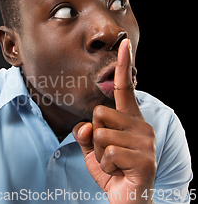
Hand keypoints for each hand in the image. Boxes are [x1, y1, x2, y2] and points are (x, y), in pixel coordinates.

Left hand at [73, 39, 155, 203]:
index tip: (124, 44)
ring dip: (98, 154)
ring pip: (100, 134)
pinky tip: (117, 173)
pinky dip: (104, 167)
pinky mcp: (144, 160)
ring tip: (113, 164)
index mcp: (130, 120)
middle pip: (99, 113)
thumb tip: (87, 125)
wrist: (127, 200)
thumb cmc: (112, 171)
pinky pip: (106, 154)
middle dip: (94, 135)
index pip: (125, 89)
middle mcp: (141, 127)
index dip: (123, 66)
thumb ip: (85, 133)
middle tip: (107, 153)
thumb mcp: (91, 150)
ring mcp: (145, 143)